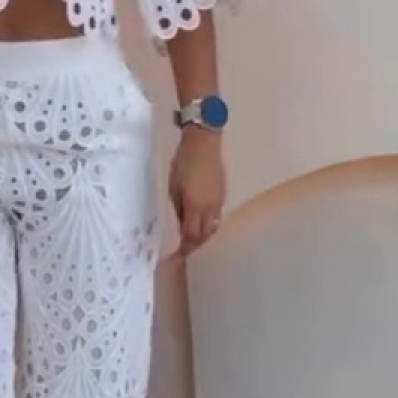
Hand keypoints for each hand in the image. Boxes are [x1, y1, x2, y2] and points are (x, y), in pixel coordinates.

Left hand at [169, 127, 227, 256]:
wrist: (204, 143)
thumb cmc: (184, 162)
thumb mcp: (173, 187)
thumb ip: (179, 208)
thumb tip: (182, 223)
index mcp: (196, 206)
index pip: (192, 236)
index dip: (185, 248)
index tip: (177, 254)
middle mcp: (211, 207)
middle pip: (205, 235)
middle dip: (195, 245)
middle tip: (185, 249)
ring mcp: (219, 201)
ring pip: (213, 226)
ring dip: (204, 235)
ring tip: (193, 237)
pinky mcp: (224, 194)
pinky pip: (217, 215)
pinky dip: (209, 223)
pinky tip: (201, 221)